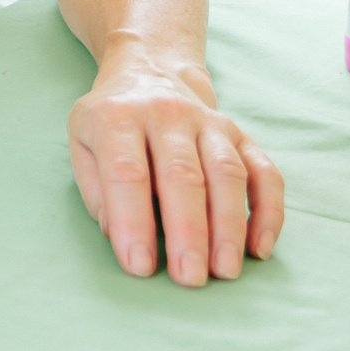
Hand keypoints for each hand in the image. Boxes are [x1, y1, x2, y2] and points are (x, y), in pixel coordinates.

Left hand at [67, 49, 282, 286]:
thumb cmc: (109, 123)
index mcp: (116, 118)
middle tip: (191, 280)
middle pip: (183, 176)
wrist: (149, 70)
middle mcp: (166, 114)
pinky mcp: (241, 134)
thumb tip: (118, 237)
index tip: (140, 267)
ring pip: (228, 174)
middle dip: (188, 233)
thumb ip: (97, 191)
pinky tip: (259, 247)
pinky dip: (267, 212)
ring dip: (229, 227)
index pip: (127, 174)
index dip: (134, 223)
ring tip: (225, 271)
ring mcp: (209, 122)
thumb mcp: (82, 144)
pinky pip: (264, 172)